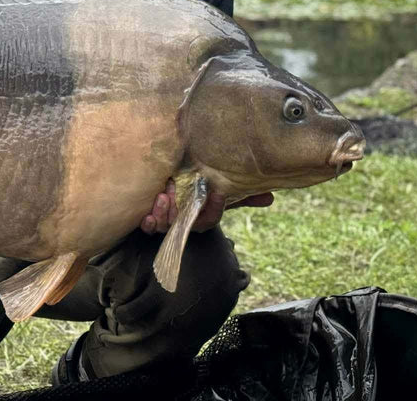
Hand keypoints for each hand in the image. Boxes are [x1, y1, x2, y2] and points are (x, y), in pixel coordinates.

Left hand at [140, 181, 273, 234]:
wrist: (172, 189)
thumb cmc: (199, 192)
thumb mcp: (220, 191)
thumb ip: (242, 194)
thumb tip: (270, 197)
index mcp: (202, 217)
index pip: (210, 219)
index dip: (215, 208)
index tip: (217, 192)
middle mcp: (185, 222)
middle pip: (186, 224)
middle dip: (183, 212)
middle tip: (178, 190)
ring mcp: (167, 222)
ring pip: (166, 225)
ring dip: (164, 213)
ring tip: (163, 195)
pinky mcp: (151, 220)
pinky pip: (150, 227)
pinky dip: (149, 222)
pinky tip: (146, 215)